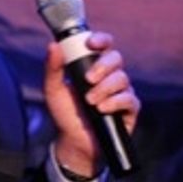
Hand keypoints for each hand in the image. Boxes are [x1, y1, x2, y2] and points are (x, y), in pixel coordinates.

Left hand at [44, 31, 139, 176]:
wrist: (74, 142)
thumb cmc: (65, 114)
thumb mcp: (53, 90)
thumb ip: (53, 68)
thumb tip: (53, 46)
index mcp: (93, 66)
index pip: (103, 45)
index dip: (101, 40)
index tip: (91, 43)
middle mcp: (110, 76)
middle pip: (116, 58)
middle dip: (102, 66)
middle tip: (88, 80)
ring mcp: (121, 91)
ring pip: (122, 78)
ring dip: (104, 89)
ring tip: (90, 102)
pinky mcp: (130, 109)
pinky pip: (129, 98)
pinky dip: (115, 102)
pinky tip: (103, 109)